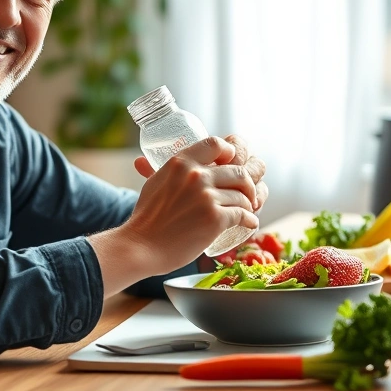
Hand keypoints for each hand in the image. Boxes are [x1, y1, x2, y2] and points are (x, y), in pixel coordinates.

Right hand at [125, 136, 259, 274]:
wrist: (141, 246)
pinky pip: (243, 214)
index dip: (230, 151)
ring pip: (243, 195)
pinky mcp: (215, 218)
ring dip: (249, 204)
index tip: (233, 162)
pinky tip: (250, 223)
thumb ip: (157, 171)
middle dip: (248, 184)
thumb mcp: (153, 184)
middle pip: (238, 171)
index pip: (216, 144)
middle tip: (247, 194)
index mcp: (181, 163)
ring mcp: (207, 196)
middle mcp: (196, 175)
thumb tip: (144, 162)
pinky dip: (250, 220)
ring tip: (247, 211)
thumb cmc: (146, 219)